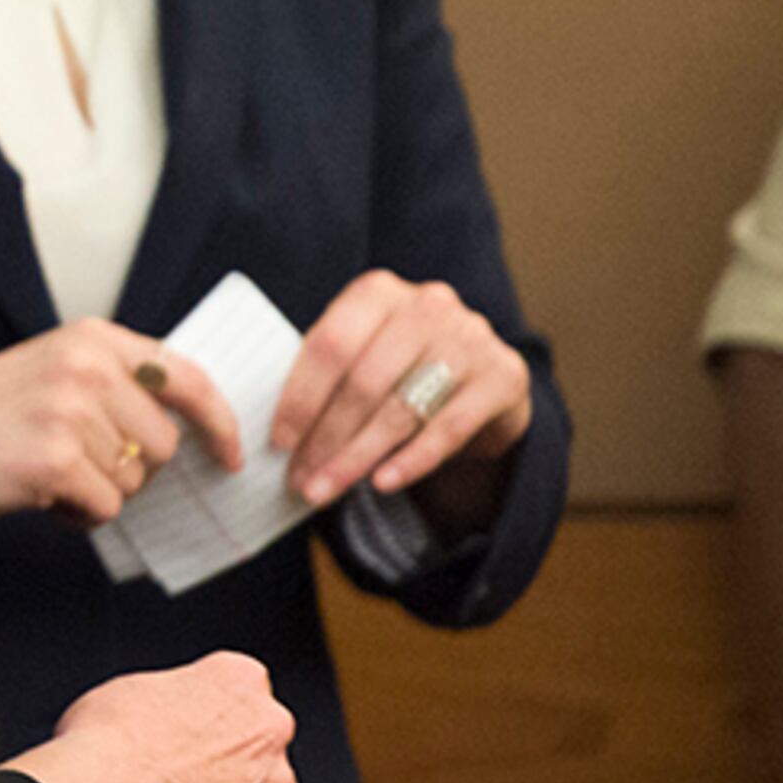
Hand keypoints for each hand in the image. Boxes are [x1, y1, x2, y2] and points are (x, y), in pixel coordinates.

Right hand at [0, 322, 243, 523]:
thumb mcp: (59, 370)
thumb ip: (119, 383)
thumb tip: (193, 429)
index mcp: (93, 338)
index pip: (187, 376)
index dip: (219, 422)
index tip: (230, 455)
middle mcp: (86, 366)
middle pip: (165, 442)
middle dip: (134, 467)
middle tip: (83, 465)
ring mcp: (70, 411)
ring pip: (136, 479)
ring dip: (101, 491)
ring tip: (53, 475)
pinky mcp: (54, 458)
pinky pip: (106, 506)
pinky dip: (79, 514)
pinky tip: (43, 496)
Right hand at [3, 650, 297, 782]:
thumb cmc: (105, 744)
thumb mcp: (129, 690)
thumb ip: (169, 701)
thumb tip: (159, 720)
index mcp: (237, 679)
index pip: (243, 693)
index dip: (211, 718)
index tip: (190, 734)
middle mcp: (268, 730)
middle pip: (264, 748)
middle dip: (234, 765)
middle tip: (186, 780)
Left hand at [272, 270, 530, 508]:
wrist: (484, 380)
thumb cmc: (403, 369)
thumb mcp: (363, 356)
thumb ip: (327, 378)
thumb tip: (279, 437)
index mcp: (378, 292)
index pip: (329, 345)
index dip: (300, 397)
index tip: (279, 443)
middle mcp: (427, 305)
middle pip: (363, 381)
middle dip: (326, 438)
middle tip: (300, 480)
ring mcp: (470, 337)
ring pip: (401, 408)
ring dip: (357, 457)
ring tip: (325, 490)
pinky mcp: (504, 376)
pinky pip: (449, 428)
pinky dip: (412, 460)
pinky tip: (382, 484)